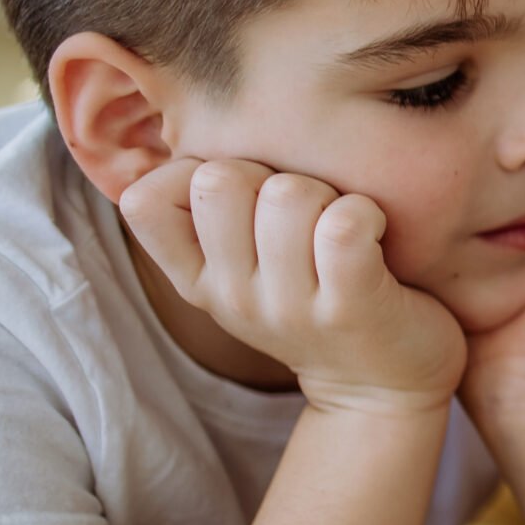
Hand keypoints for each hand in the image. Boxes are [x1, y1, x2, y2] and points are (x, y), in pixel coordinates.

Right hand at [121, 156, 463, 414]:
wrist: (383, 388)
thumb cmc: (315, 299)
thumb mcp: (244, 270)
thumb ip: (213, 216)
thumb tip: (183, 136)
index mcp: (196, 281)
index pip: (142, 202)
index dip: (191, 170)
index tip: (244, 192)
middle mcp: (231, 297)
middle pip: (219, 180)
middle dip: (269, 172)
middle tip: (305, 209)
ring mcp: (288, 307)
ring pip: (287, 195)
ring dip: (327, 194)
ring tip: (340, 227)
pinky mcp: (350, 308)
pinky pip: (343, 226)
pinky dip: (366, 212)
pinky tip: (374, 234)